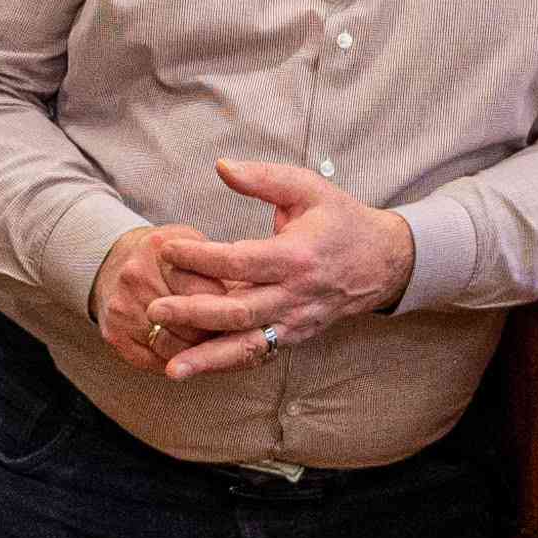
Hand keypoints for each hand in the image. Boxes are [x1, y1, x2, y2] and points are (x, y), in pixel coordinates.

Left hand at [138, 160, 420, 381]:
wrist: (384, 262)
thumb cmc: (340, 220)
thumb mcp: (308, 189)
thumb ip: (264, 178)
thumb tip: (221, 167)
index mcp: (296, 256)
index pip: (239, 260)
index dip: (199, 257)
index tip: (164, 249)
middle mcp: (296, 295)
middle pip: (238, 311)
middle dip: (192, 312)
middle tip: (153, 309)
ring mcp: (296, 322)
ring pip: (248, 346)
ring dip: (209, 359)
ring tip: (172, 368)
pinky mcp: (296, 337)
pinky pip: (259, 354)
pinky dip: (227, 364)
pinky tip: (197, 369)